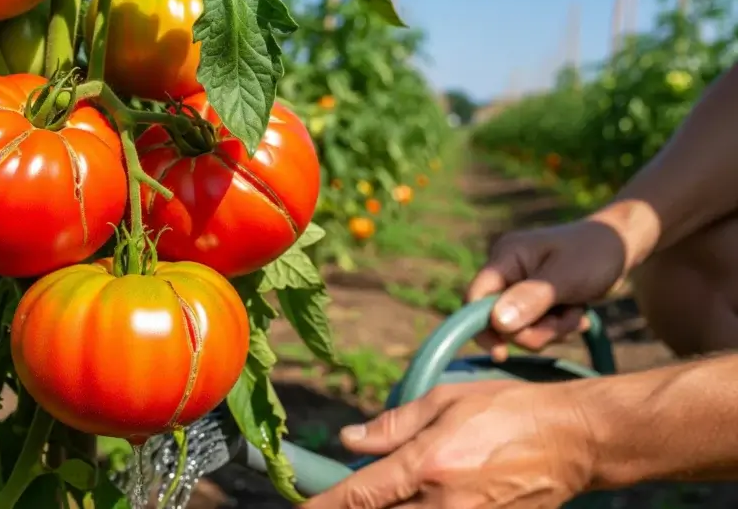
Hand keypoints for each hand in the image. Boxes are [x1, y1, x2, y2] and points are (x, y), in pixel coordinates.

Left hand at [300, 381, 596, 508]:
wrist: (576, 439)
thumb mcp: (446, 401)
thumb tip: (350, 439)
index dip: (323, 507)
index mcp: (428, 464)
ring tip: (384, 495)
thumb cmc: (510, 411)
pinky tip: (417, 501)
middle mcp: (445, 504)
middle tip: (340, 502)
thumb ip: (394, 425)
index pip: (359, 496)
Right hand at [466, 217, 629, 359]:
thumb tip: (497, 322)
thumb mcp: (565, 277)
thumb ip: (531, 299)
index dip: (482, 326)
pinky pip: (535, 327)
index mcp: (506, 257)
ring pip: (520, 328)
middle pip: (498, 320)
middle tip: (565, 320)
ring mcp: (519, 286)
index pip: (476, 296)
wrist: (620, 244)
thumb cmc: (595, 253)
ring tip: (576, 312)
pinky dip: (557, 328)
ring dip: (551, 330)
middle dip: (534, 329)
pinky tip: (576, 313)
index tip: (501, 352)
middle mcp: (506, 272)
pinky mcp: (533, 299)